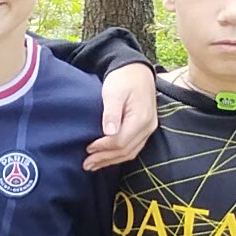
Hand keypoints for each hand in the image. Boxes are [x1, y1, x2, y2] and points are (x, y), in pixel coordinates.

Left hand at [85, 58, 159, 172]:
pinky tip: (106, 158)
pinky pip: (133, 147)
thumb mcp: (113, 92)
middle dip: (105, 158)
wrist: (137, 70)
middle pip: (126, 150)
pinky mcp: (145, 129)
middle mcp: (148, 126)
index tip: (87, 148)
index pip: (121, 141)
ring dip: (111, 160)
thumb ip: (111, 113)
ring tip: (93, 165)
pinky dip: (119, 155)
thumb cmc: (123, 79)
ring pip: (130, 152)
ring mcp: (149, 129)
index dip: (103, 147)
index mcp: (141, 118)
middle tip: (86, 164)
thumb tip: (109, 133)